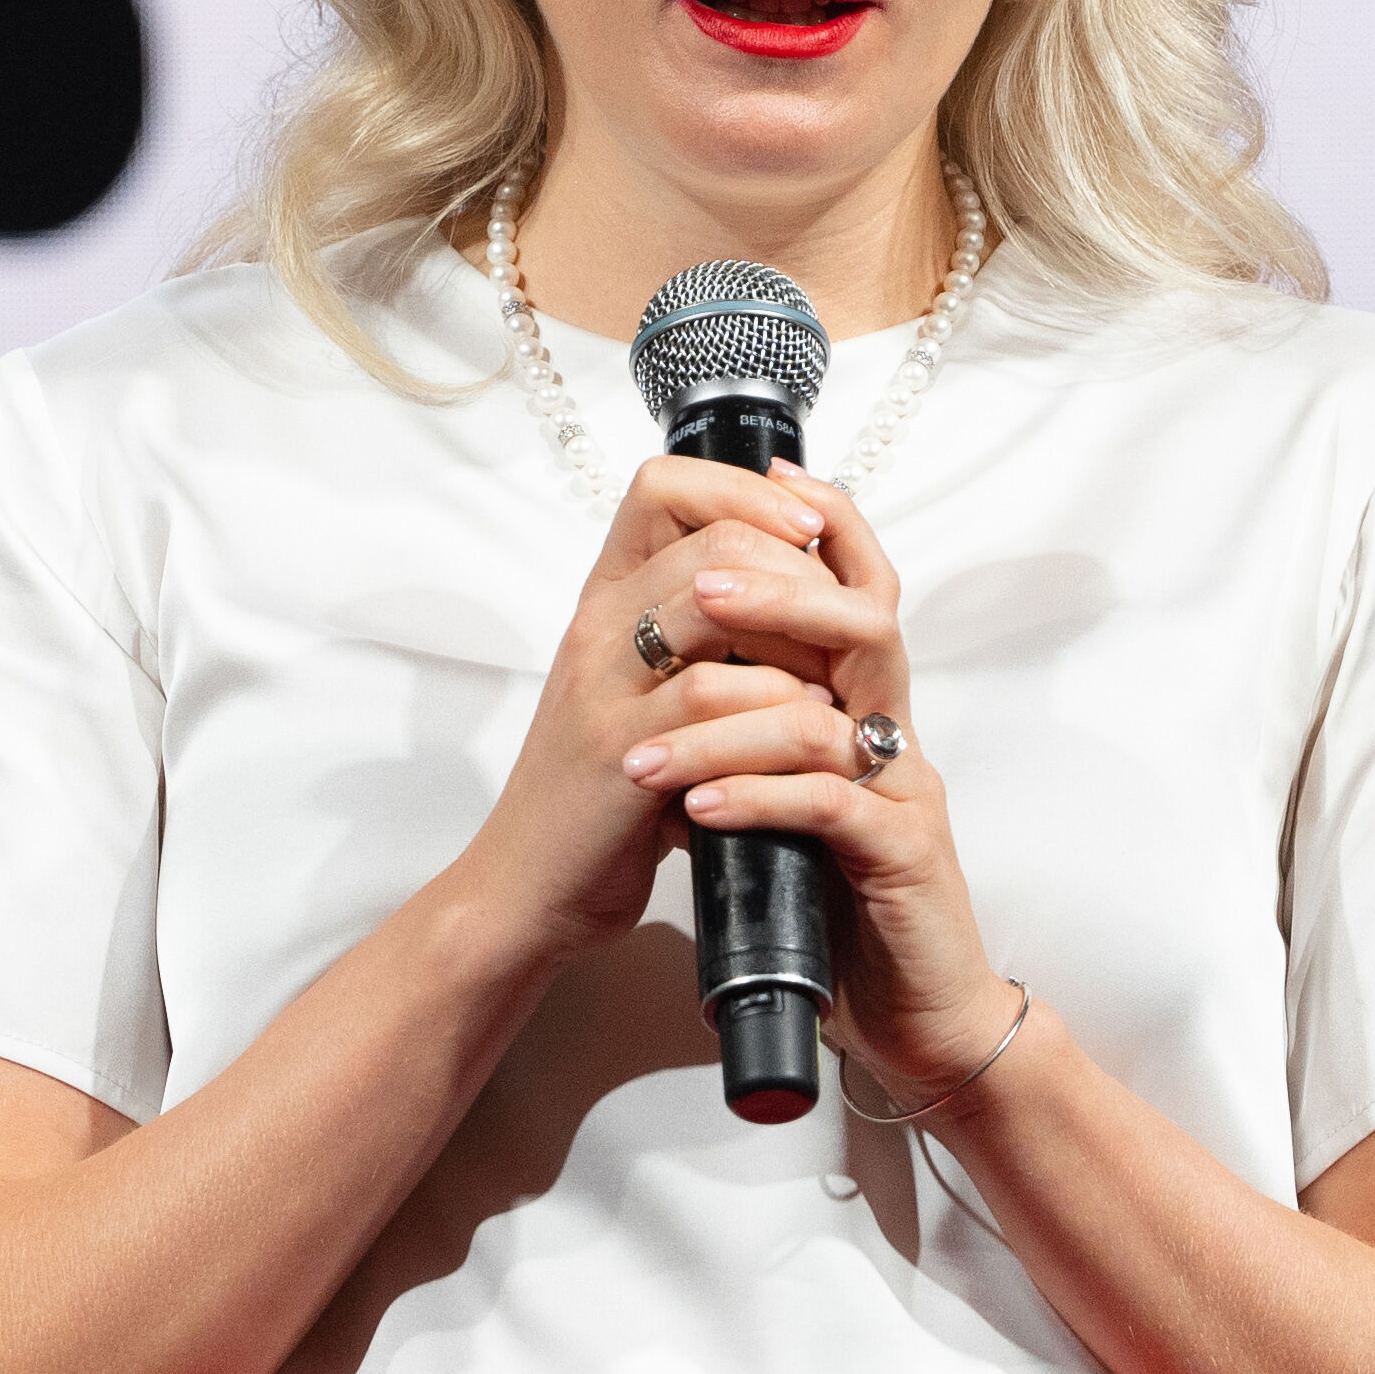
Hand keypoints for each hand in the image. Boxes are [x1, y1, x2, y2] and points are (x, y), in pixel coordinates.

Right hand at [447, 453, 854, 967]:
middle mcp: (596, 630)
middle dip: (800, 575)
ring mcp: (602, 687)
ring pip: (714, 609)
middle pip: (710, 540)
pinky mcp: (620, 753)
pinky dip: (782, 710)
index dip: (746, 492)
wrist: (528, 887)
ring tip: (841, 682)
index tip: (806, 532)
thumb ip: (699, 641)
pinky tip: (817, 736)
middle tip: (846, 624)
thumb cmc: (600, 794)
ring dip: (801, 641)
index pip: (663, 486)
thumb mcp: (642, 697)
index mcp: (604, 604)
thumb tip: (797, 588)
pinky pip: (714, 699)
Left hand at [616, 473, 1009, 1099]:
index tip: (764, 480)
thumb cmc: (848, 912)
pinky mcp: (902, 861)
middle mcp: (895, 739)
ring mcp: (905, 796)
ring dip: (732, 719)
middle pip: (864, 624)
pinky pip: (829, 810)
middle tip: (699, 588)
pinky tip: (700, 810)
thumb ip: (768, 738)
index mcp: (869, 714)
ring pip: (830, 719)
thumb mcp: (798, 806)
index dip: (827, 526)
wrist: (919, 1023)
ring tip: (653, 735)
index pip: (861, 591)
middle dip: (779, 593)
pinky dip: (758, 800)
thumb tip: (693, 680)